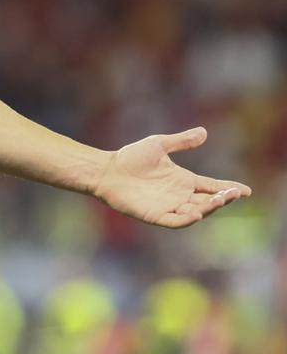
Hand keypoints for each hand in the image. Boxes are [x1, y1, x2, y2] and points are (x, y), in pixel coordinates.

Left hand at [93, 126, 251, 228]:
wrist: (107, 169)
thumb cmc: (131, 157)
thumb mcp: (159, 145)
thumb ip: (181, 141)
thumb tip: (204, 132)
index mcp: (184, 180)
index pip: (212, 186)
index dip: (230, 189)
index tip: (246, 190)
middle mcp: (180, 195)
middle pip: (208, 200)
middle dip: (223, 198)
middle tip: (234, 193)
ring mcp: (169, 206)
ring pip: (196, 211)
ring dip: (208, 208)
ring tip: (219, 200)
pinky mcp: (155, 215)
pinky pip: (175, 221)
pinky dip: (187, 219)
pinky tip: (196, 212)